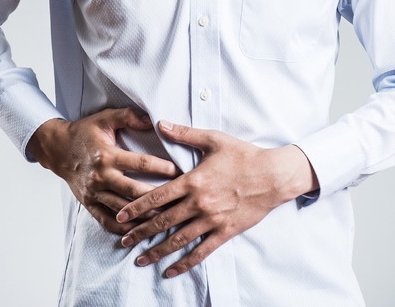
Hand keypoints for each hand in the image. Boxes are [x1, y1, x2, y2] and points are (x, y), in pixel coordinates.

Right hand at [27, 108, 180, 234]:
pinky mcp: (89, 204)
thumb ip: (129, 117)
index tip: (180, 172)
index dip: (162, 168)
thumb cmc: (85, 133)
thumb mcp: (105, 118)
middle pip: (134, 191)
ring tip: (166, 219)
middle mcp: (100, 177)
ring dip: (145, 216)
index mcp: (107, 156)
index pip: (141, 164)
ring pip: (123, 209)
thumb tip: (154, 120)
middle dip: (158, 197)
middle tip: (179, 201)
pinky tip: (140, 230)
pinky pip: (107, 220)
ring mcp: (94, 193)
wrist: (57, 149)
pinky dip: (123, 227)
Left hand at [115, 121, 318, 277]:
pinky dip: (185, 263)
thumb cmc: (244, 155)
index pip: (157, 197)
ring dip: (157, 251)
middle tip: (123, 241)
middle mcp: (199, 203)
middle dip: (140, 233)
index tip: (120, 216)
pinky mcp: (225, 231)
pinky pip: (202, 251)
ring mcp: (212, 220)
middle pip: (162, 221)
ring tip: (140, 260)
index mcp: (193, 181)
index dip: (136, 208)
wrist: (274, 175)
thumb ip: (184, 134)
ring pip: (178, 240)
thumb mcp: (213, 139)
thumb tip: (160, 123)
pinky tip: (171, 271)